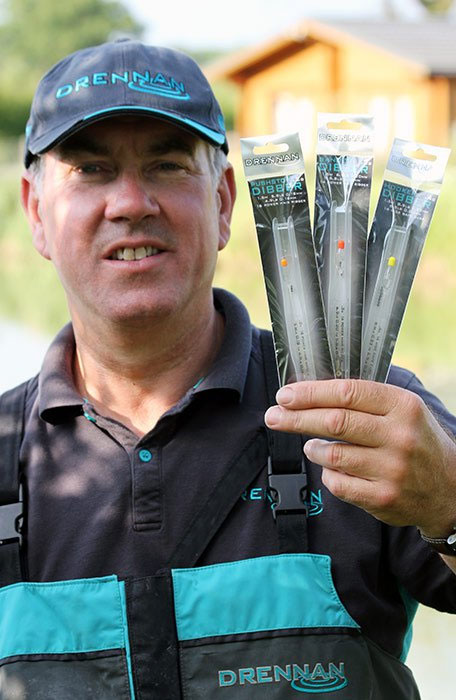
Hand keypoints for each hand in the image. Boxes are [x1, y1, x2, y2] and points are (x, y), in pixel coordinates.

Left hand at [264, 379, 455, 534]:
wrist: (449, 489)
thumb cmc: (416, 441)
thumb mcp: (403, 410)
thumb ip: (365, 400)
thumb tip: (310, 391)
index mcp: (403, 406)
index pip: (348, 393)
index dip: (311, 393)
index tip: (286, 395)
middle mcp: (399, 436)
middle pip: (334, 422)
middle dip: (296, 418)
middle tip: (274, 416)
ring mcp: (392, 469)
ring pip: (332, 455)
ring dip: (313, 448)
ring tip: (310, 445)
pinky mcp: (383, 498)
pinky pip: (338, 483)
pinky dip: (328, 474)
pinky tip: (331, 468)